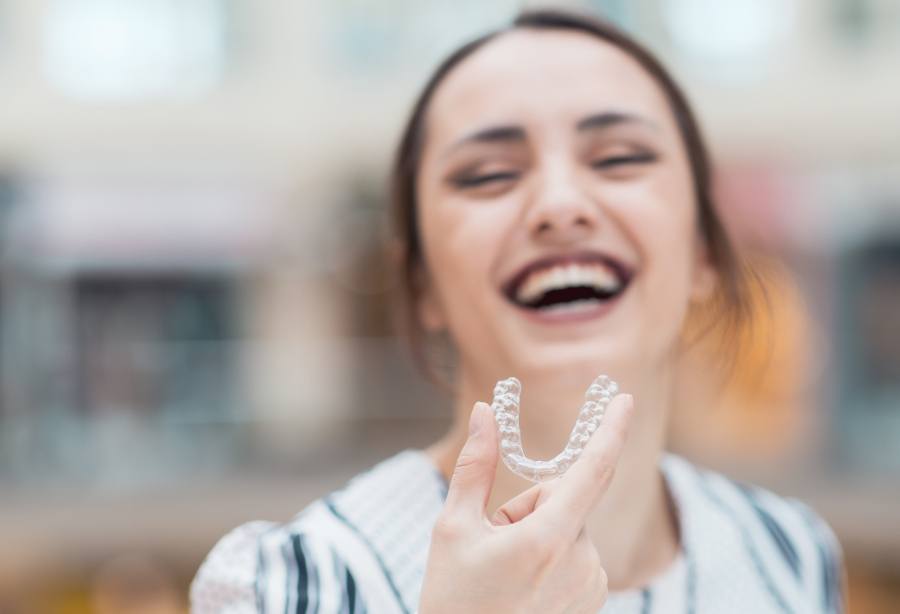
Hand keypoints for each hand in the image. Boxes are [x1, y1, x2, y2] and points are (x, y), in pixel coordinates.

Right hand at [418, 393, 633, 613]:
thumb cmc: (453, 599)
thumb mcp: (453, 528)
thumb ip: (476, 465)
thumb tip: (486, 412)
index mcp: (547, 539)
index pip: (591, 470)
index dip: (610, 430)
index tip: (625, 399)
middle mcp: (580, 562)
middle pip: (564, 497)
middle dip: (531, 503)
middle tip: (494, 538)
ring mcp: (591, 584)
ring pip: (569, 525)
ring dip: (541, 532)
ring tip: (507, 568)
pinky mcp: (593, 599)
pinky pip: (577, 551)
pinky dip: (553, 555)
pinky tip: (524, 583)